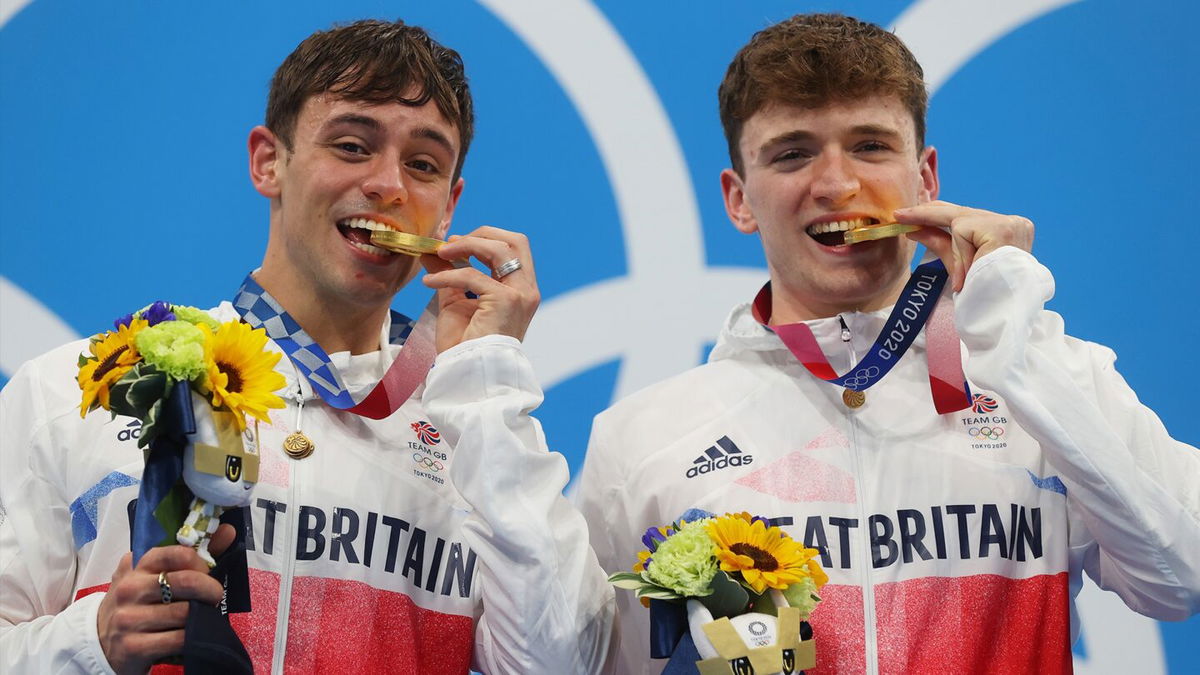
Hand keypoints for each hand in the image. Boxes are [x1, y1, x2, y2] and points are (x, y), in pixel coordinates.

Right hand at [97, 524, 234, 673]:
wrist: (100, 644)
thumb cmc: (136, 604)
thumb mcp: (153, 576)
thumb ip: (191, 554)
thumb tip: (228, 530)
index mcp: (138, 566)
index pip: (179, 553)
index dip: (202, 563)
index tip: (208, 572)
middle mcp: (130, 589)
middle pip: (187, 582)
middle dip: (211, 590)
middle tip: (215, 597)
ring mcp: (129, 618)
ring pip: (185, 613)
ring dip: (202, 616)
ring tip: (201, 617)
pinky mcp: (133, 647)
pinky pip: (178, 639)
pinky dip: (191, 638)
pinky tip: (190, 636)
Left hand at [420, 226, 539, 352]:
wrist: (468, 372)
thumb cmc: (466, 345)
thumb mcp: (455, 300)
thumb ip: (449, 273)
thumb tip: (432, 251)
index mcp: (521, 289)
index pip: (514, 248)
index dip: (485, 238)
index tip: (455, 245)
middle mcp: (527, 290)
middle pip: (514, 241)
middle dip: (480, 235)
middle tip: (451, 244)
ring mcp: (520, 295)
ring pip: (498, 249)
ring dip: (464, 246)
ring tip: (439, 254)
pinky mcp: (506, 301)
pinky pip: (472, 275)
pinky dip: (447, 274)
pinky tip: (429, 282)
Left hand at [896, 200, 1033, 292]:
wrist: (1001, 314)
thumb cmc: (984, 294)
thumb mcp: (958, 265)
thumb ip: (940, 243)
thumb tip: (913, 229)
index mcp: (1009, 231)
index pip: (967, 215)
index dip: (936, 212)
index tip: (907, 213)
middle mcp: (1014, 223)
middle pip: (962, 212)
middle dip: (928, 214)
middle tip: (899, 215)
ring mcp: (1011, 224)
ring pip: (960, 223)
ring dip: (955, 250)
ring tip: (963, 279)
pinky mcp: (1002, 230)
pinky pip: (962, 233)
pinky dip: (960, 253)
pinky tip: (969, 273)